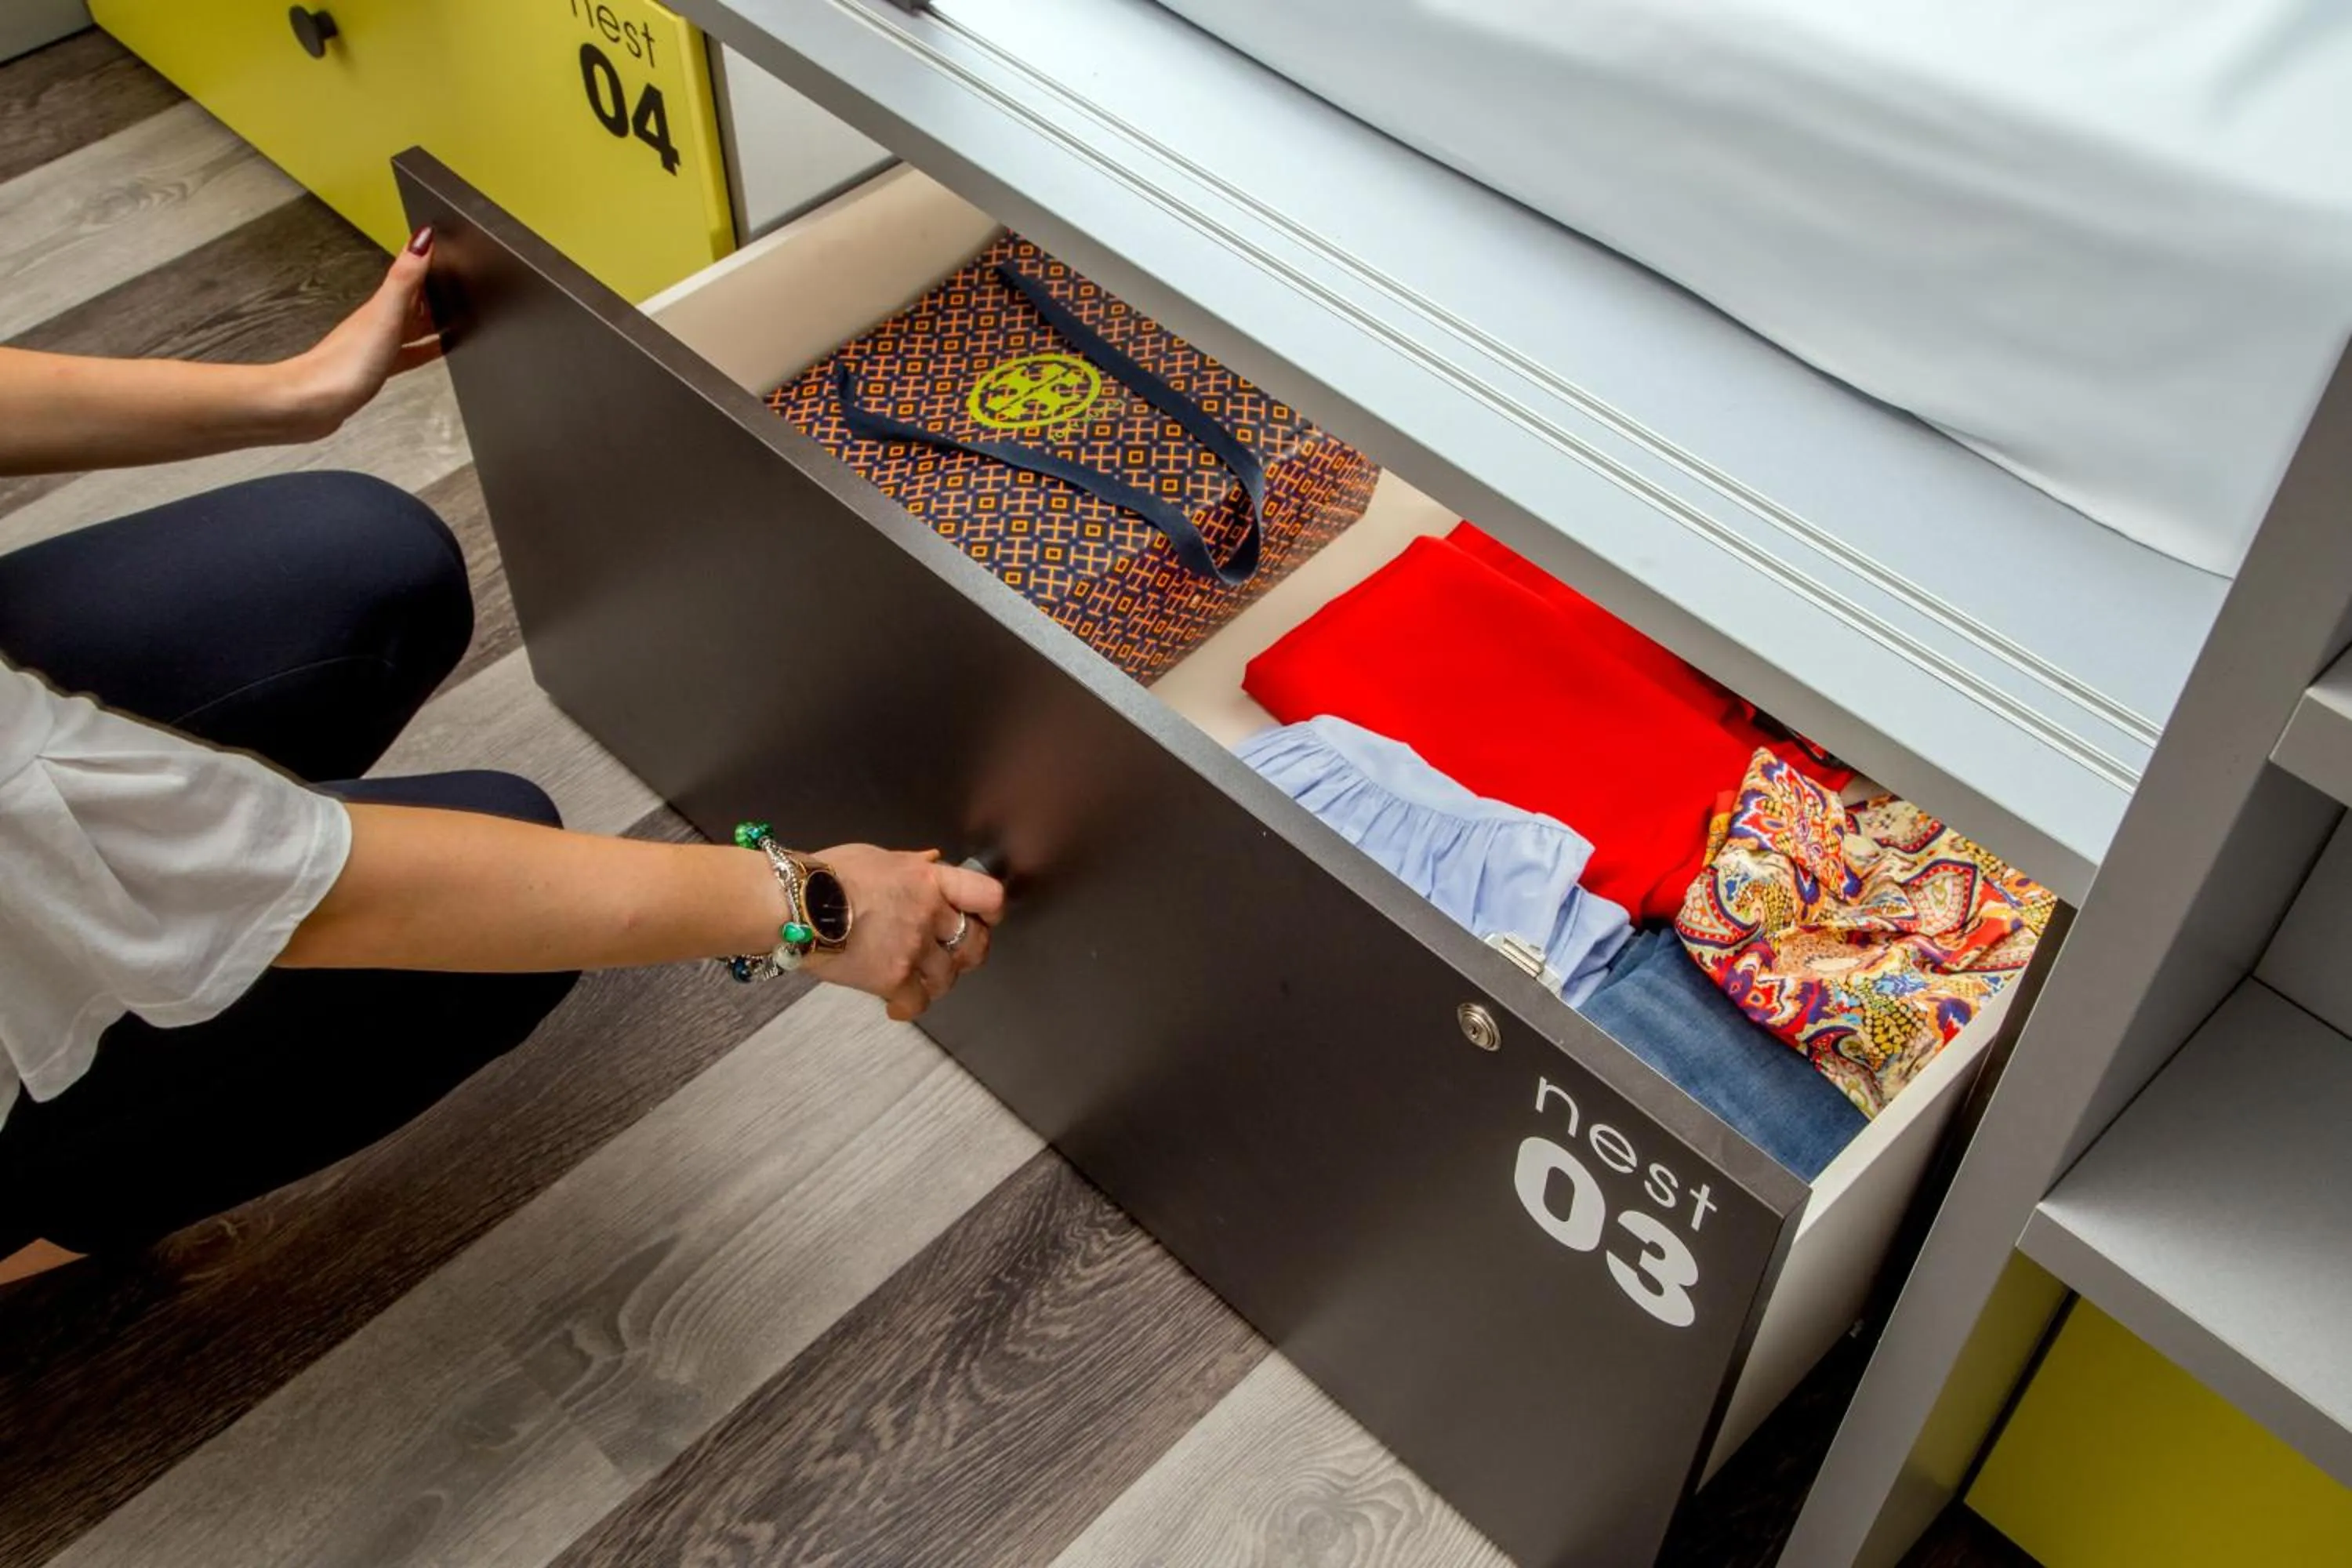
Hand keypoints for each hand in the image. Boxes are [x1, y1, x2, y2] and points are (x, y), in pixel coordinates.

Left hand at [286, 226, 443, 436]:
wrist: (312, 403)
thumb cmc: (344, 364)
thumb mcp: (384, 315)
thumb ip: (404, 279)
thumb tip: (422, 238)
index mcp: (380, 306)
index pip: (411, 277)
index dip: (428, 261)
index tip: (444, 245)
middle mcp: (378, 323)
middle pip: (413, 302)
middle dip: (435, 293)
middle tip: (459, 284)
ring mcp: (376, 346)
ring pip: (411, 327)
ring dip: (431, 321)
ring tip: (455, 317)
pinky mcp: (377, 370)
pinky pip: (408, 355)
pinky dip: (423, 349)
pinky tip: (432, 351)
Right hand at [807, 845, 1004, 1020]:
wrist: (795, 903)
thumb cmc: (827, 875)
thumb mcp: (878, 857)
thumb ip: (913, 865)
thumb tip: (934, 862)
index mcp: (928, 880)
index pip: (986, 895)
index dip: (991, 911)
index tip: (986, 918)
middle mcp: (928, 914)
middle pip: (974, 942)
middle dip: (969, 951)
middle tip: (954, 954)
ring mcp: (912, 948)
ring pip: (947, 976)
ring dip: (936, 980)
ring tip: (918, 977)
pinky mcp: (891, 978)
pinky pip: (918, 1002)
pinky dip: (909, 1006)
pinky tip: (898, 1004)